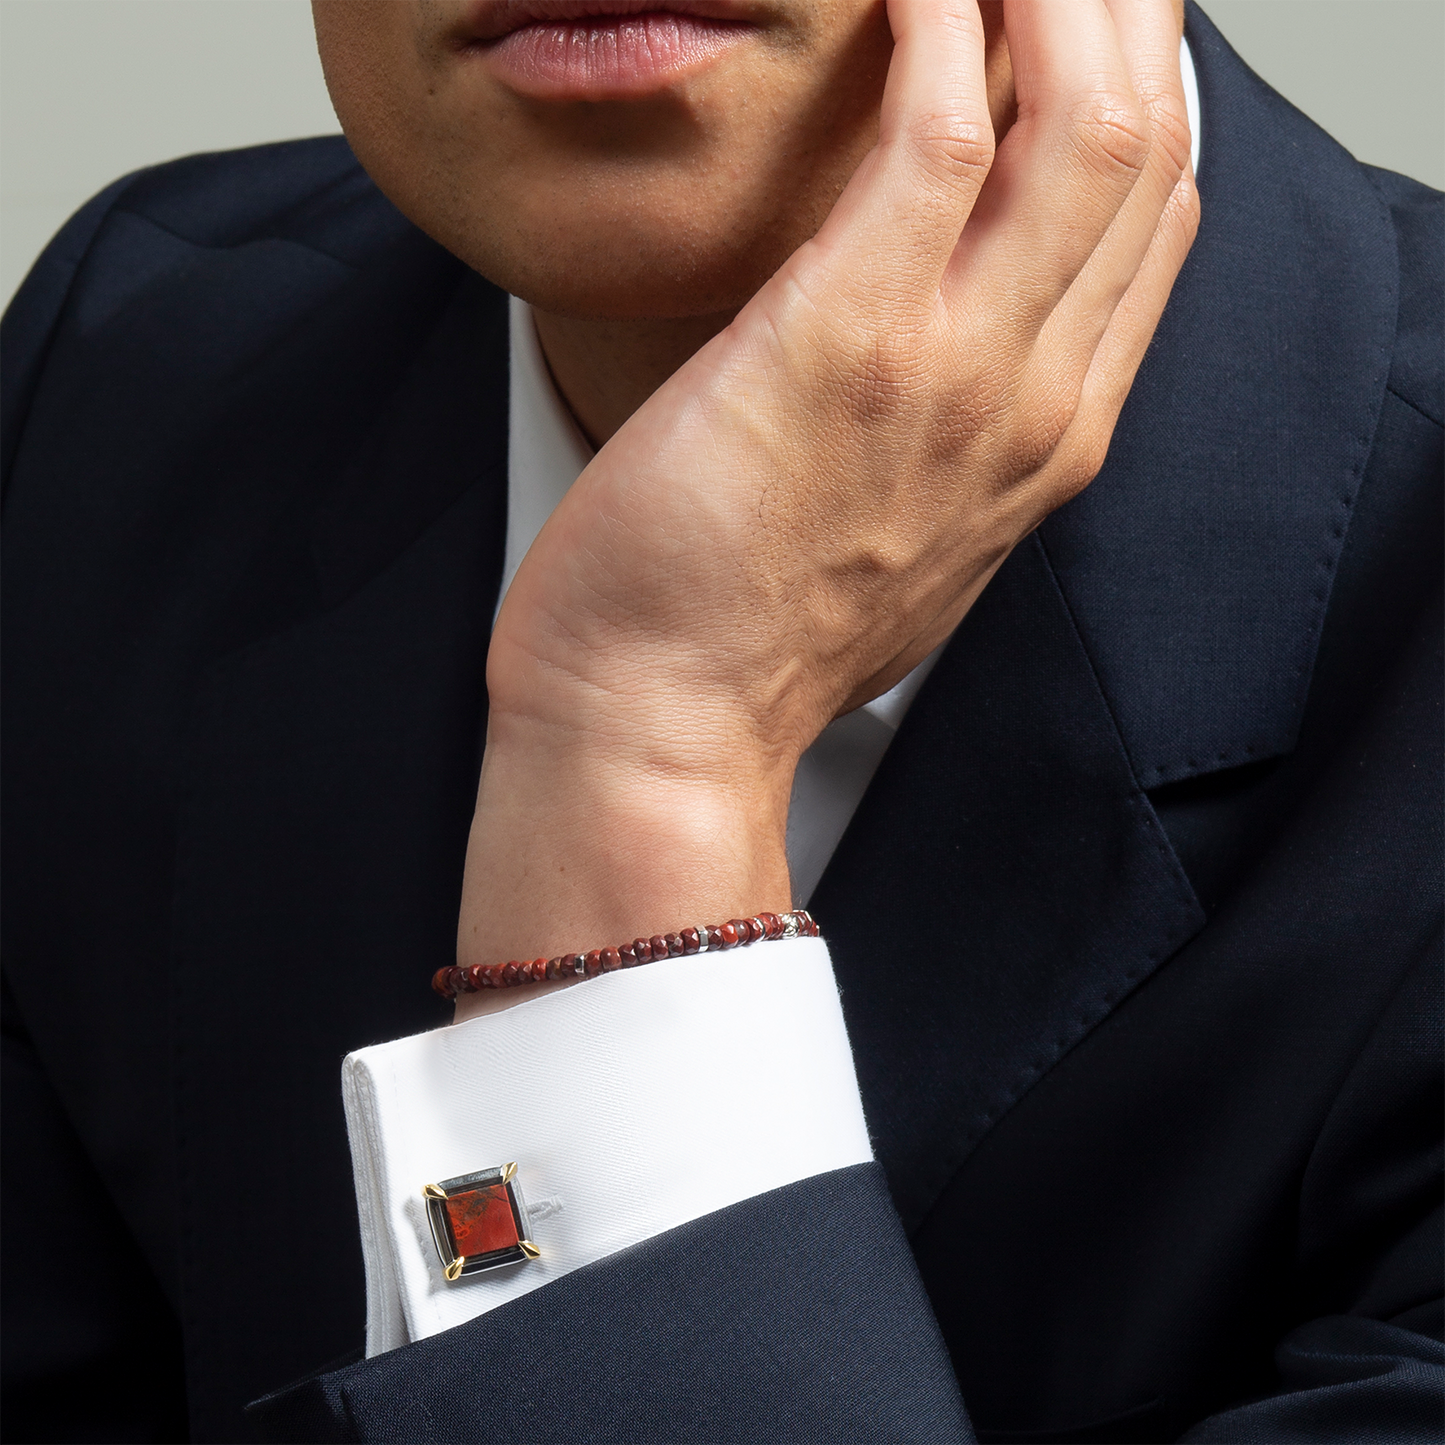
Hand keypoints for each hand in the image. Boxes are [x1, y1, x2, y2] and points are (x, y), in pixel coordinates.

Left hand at [456, 0, 1198, 1015]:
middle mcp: (1035, 398)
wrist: (660, 726)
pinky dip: (936, 19)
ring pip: (1082, 115)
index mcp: (1048, 439)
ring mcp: (957, 371)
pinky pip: (934, 131)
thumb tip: (940, 333)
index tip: (1079, 12)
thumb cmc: (741, 632)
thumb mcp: (891, 530)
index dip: (1138, 85)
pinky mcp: (847, 342)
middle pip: (1148, 143)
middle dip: (1119, 4)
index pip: (1155, 219)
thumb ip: (949, 423)